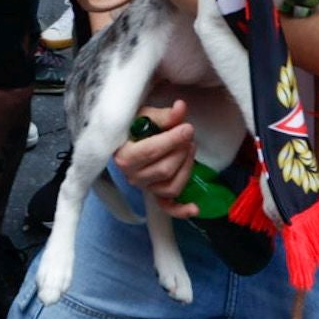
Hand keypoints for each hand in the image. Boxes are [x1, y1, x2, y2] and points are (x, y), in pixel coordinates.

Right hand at [115, 99, 198, 217]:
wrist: (127, 138)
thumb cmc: (135, 126)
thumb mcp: (145, 115)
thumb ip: (163, 115)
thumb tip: (180, 108)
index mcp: (124, 156)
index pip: (151, 152)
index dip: (172, 140)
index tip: (187, 128)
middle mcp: (132, 176)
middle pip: (164, 170)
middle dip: (181, 151)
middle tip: (189, 134)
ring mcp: (144, 187)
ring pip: (171, 187)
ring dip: (186, 168)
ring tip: (191, 148)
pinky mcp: (155, 195)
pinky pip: (168, 207)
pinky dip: (181, 210)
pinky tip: (195, 208)